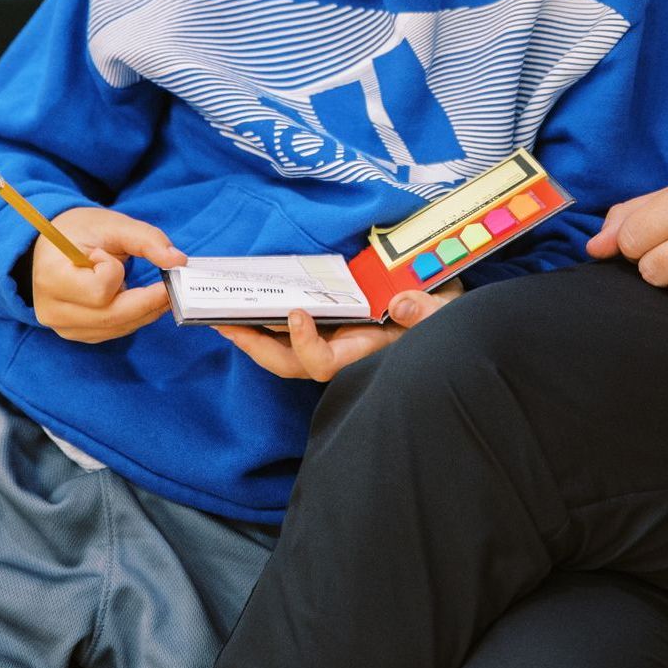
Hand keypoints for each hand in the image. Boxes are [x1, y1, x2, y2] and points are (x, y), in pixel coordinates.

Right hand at [32, 206, 184, 341]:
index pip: (99, 290)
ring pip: (117, 328)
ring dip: (146, 311)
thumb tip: (179, 261)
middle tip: (173, 285)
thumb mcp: (114, 225)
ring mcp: (62, 326)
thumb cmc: (83, 231)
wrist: (54, 244)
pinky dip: (134, 317)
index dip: (114, 272)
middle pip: (112, 317)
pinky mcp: (75, 332)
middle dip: (149, 302)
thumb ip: (148, 240)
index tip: (107, 254)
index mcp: (52, 278)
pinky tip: (143, 300)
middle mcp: (52, 310)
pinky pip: (113, 331)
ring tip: (161, 290)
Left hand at [215, 280, 464, 380]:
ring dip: (252, 336)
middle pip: (289, 364)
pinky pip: (290, 334)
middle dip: (255, 347)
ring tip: (222, 315)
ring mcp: (334, 343)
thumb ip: (428, 309)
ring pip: (283, 354)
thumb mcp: (445, 309)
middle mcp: (344, 353)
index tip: (296, 312)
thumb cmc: (444, 315)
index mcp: (365, 352)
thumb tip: (402, 302)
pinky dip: (267, 324)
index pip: (324, 363)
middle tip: (223, 322)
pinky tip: (249, 306)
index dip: (305, 344)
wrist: (445, 311)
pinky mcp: (329, 329)